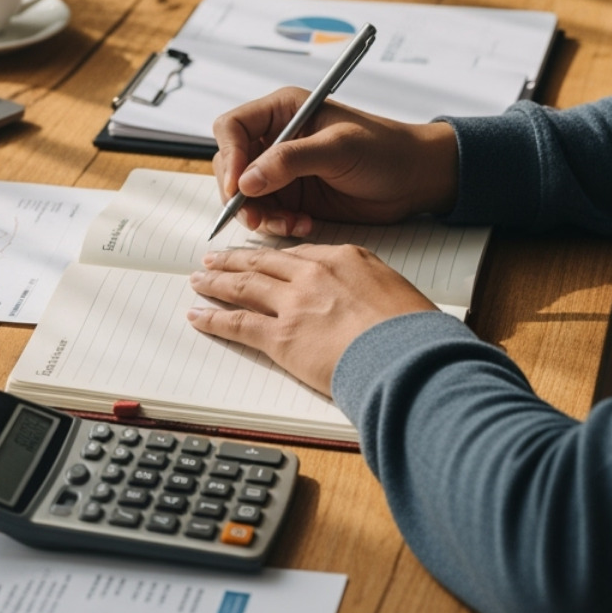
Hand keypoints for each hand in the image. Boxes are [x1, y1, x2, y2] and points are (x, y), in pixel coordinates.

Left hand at [186, 244, 435, 394]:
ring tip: (198, 279)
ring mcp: (294, 303)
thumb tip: (366, 310)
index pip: (300, 255)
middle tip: (215, 259)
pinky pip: (236, 323)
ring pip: (244, 286)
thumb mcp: (398, 295)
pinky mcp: (280, 336)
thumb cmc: (414, 334)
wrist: (408, 357)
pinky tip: (197, 316)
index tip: (261, 258)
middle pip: (264, 263)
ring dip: (216, 282)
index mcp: (346, 259)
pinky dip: (212, 319)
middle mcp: (315, 274)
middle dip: (235, 261)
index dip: (274, 258)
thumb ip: (371, 293)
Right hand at [211, 86, 459, 235]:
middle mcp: (276, 138)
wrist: (415, 179)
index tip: (238, 187)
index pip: (232, 128)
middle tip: (257, 215)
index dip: (230, 156)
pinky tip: (302, 225)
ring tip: (289, 223)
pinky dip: (276, 224)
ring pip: (244, 194)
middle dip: (239, 193)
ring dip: (259, 214)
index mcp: (284, 110)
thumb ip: (290, 160)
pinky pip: (265, 213)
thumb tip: (247, 180)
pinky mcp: (291, 196)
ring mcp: (281, 169)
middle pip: (231, 164)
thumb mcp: (339, 148)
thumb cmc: (386, 150)